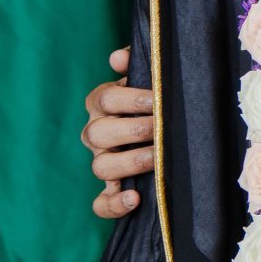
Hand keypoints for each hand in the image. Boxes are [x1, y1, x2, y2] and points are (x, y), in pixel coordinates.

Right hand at [83, 46, 156, 217]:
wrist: (163, 127)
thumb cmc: (156, 98)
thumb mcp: (150, 77)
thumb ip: (139, 63)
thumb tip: (119, 57)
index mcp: (103, 103)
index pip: (105, 98)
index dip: (131, 99)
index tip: (158, 99)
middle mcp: (97, 133)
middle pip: (98, 133)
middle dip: (133, 130)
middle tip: (161, 128)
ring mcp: (103, 162)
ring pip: (100, 167)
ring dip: (130, 163)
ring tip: (158, 158)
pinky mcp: (111, 189)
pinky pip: (101, 203)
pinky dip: (113, 204)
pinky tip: (134, 198)